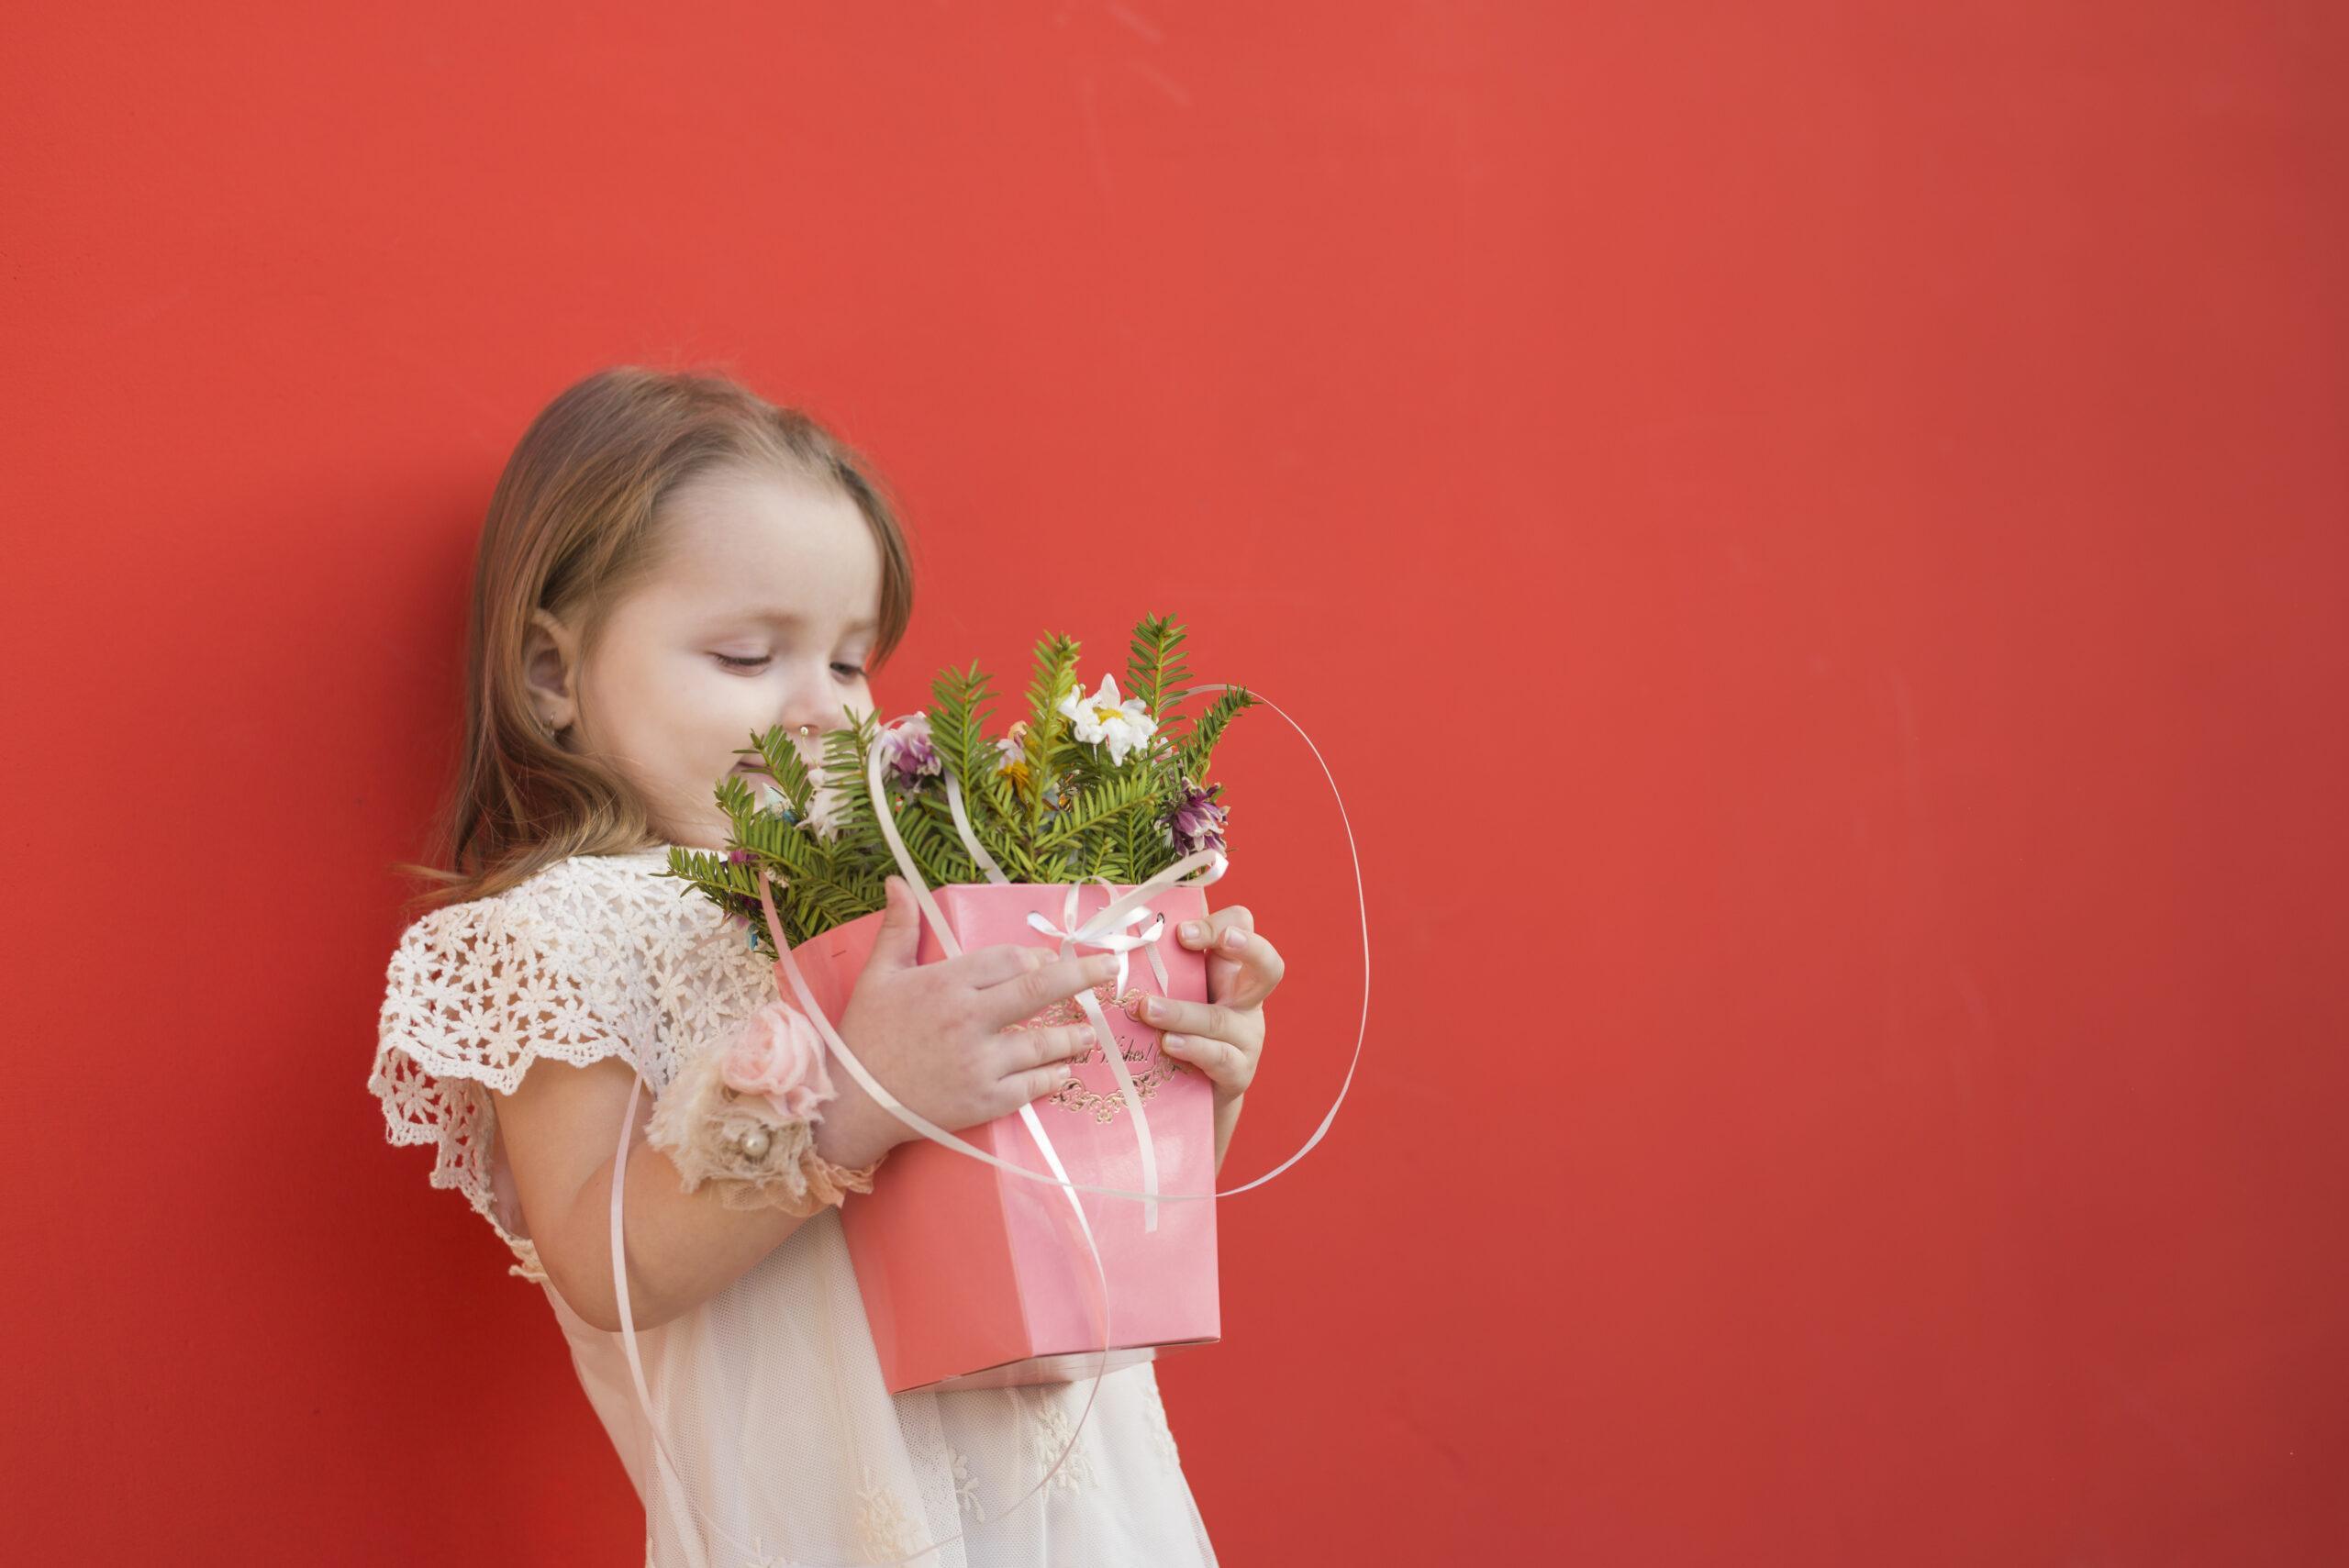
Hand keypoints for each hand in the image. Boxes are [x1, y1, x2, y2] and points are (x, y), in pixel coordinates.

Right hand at [820, 877, 1124, 1164]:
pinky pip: (1033, 1085)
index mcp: (947, 984)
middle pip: (1040, 989)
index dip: (1034, 958)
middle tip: (1113, 968)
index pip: (1009, 959)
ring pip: (1044, 1042)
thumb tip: (897, 882)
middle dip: (1084, 976)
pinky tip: (1063, 1070)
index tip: (1048, 960)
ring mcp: (981, 1064)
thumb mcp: (878, 976)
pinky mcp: (985, 1101)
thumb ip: (898, 928)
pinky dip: (1053, 1076)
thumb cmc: (864, 1036)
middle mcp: (969, 1021)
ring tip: (1090, 1032)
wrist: (850, 1105)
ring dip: (1073, 1034)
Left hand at [1142, 904, 1283, 1100]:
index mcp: (1233, 971)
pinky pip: (1218, 1057)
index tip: (1181, 933)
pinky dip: (1191, 1048)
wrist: (1197, 1096)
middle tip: (1208, 940)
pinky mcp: (1239, 1072)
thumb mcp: (1178, 992)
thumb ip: (1166, 965)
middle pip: (1269, 966)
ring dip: (1181, 1013)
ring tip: (1148, 1009)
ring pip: (1220, 1020)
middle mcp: (1249, 1001)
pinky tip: (1168, 1043)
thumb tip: (1122, 935)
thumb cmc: (1182, 1032)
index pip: (1242, 928)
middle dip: (1249, 947)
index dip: (1218, 924)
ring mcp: (1248, 1038)